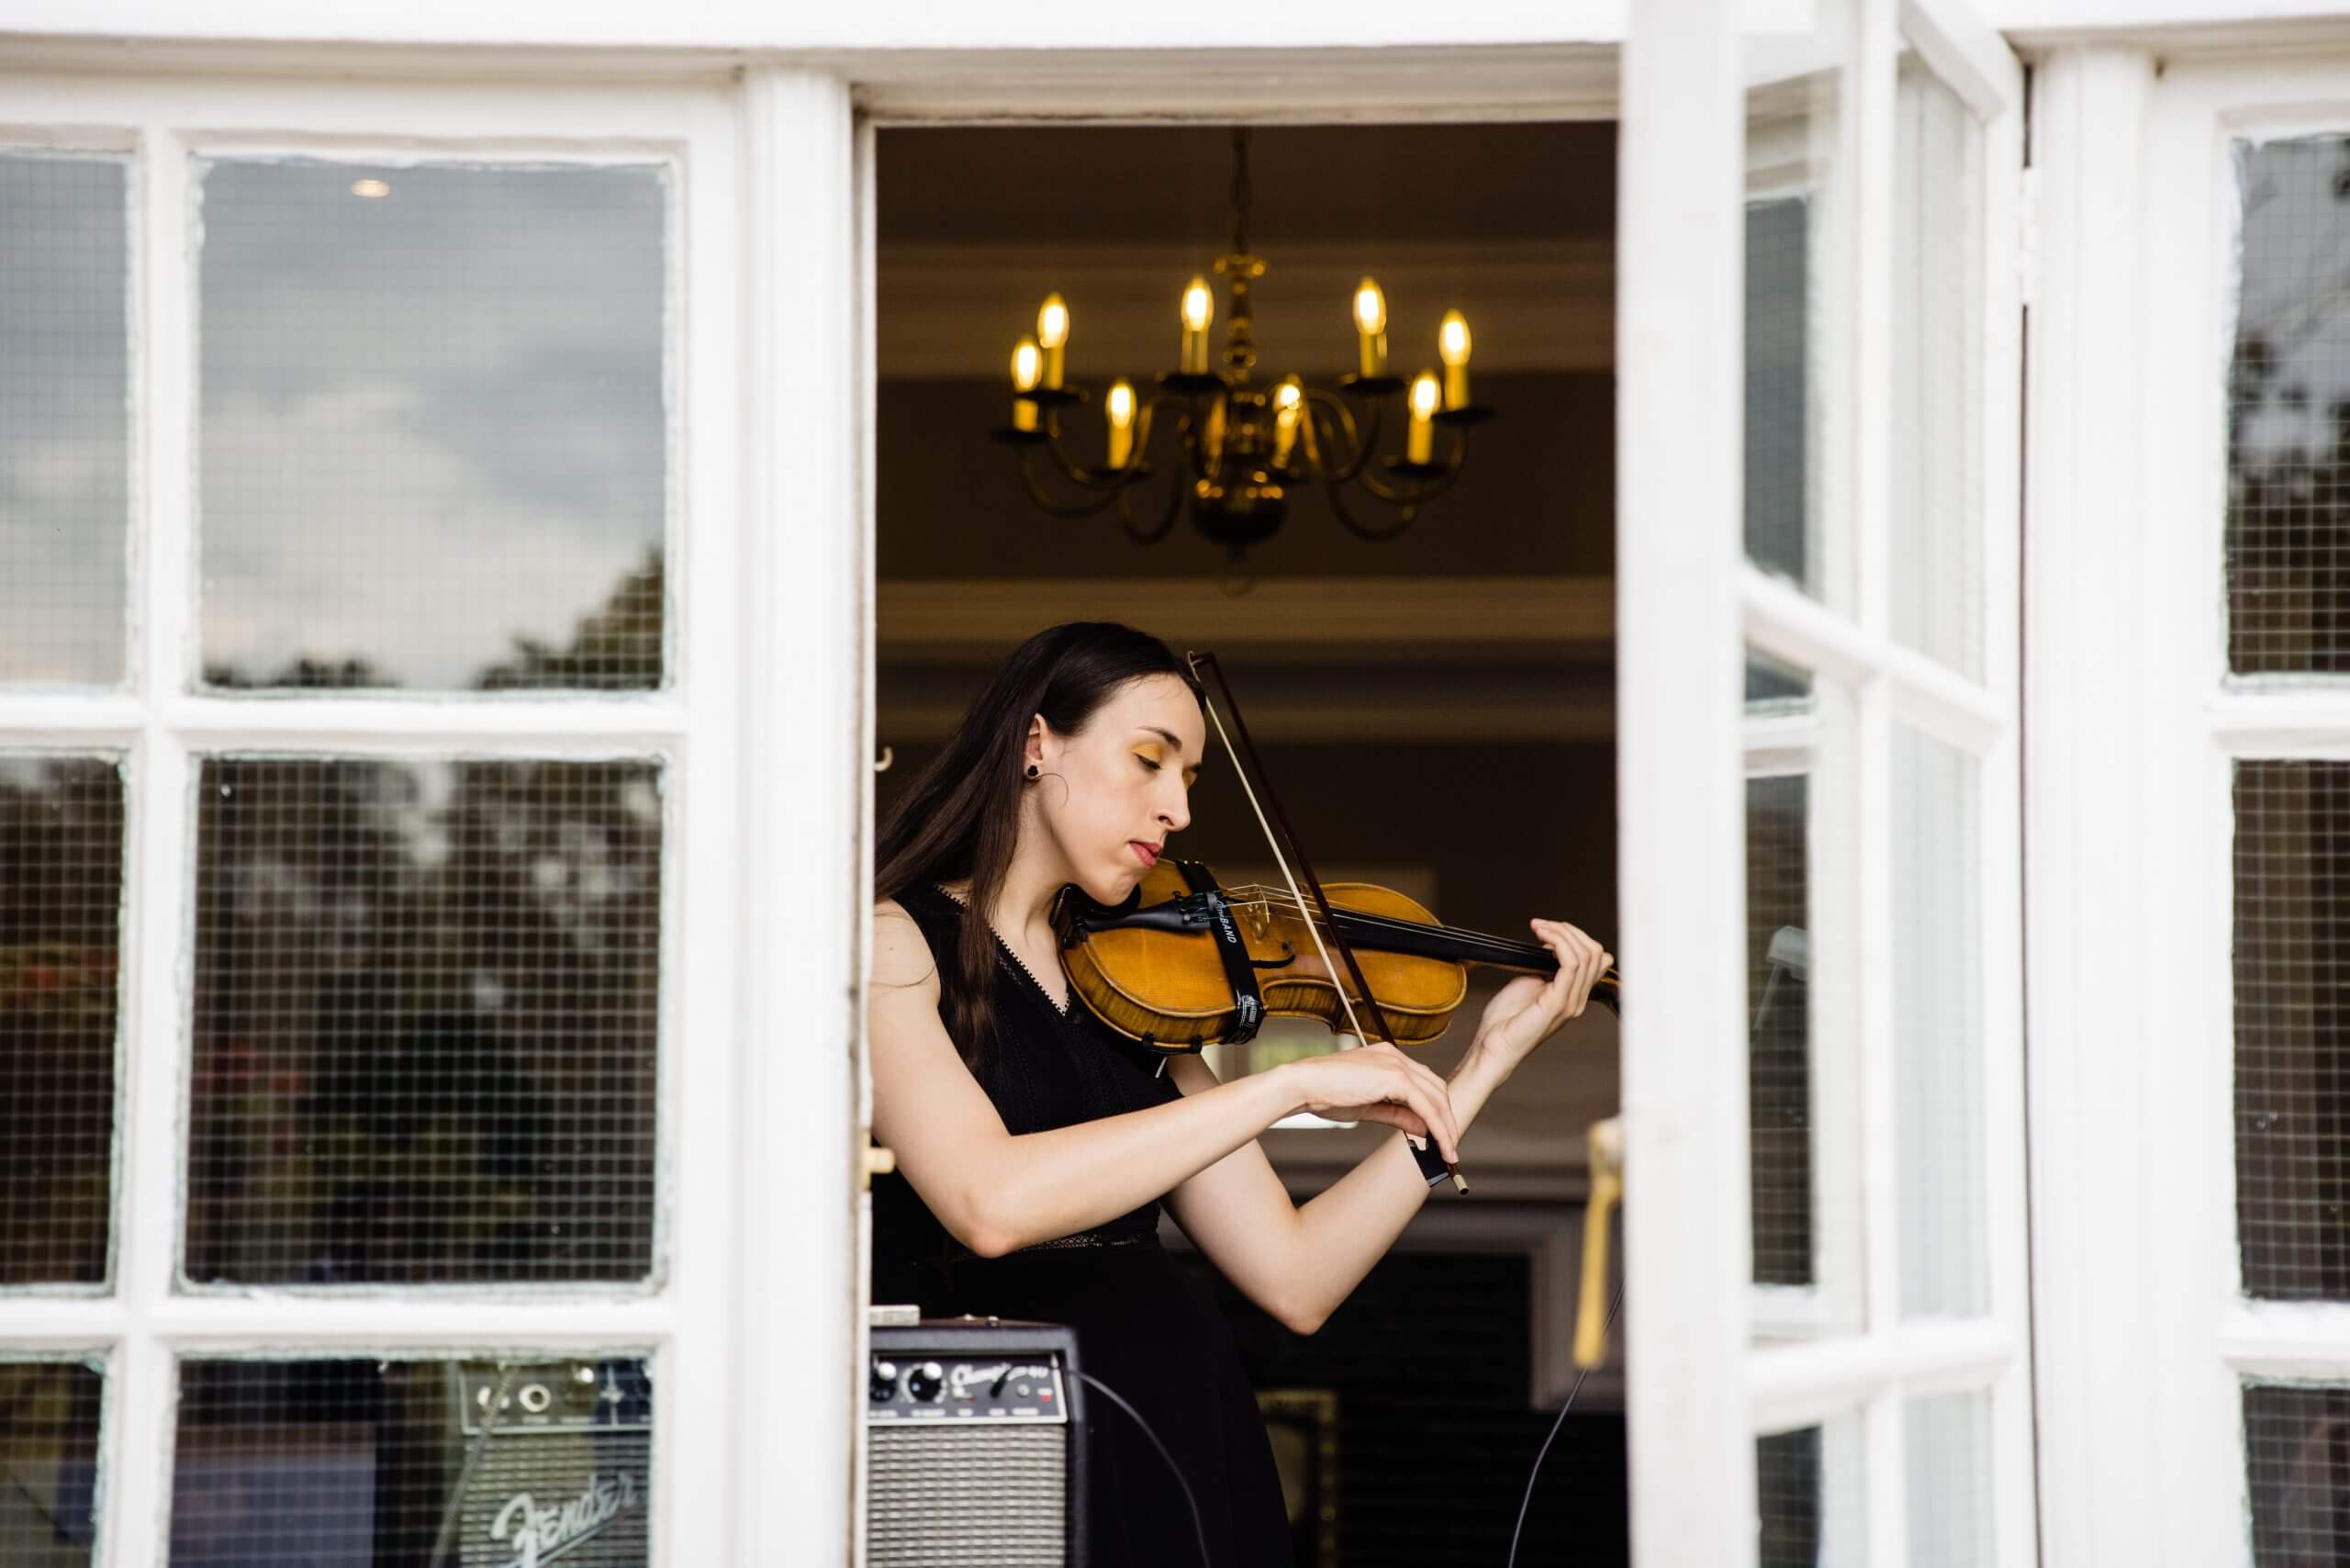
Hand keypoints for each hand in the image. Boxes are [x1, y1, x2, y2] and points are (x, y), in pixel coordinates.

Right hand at [1275, 1041, 1461, 1163]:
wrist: (1303, 1086)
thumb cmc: (1326, 1094)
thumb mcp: (1369, 1107)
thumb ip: (1398, 1114)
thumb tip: (1425, 1128)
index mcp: (1388, 1057)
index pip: (1424, 1083)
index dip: (1436, 1109)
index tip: (1440, 1133)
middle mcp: (1396, 1056)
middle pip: (1437, 1088)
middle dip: (1447, 1119)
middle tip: (1450, 1147)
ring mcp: (1396, 1063)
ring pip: (1436, 1097)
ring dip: (1446, 1127)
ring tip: (1448, 1152)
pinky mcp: (1394, 1077)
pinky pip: (1425, 1105)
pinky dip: (1437, 1126)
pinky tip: (1439, 1143)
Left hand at [1472, 918, 1611, 1075]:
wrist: (1494, 1046)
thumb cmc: (1506, 1020)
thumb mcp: (1530, 983)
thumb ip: (1546, 966)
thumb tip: (1552, 944)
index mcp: (1573, 995)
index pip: (1596, 958)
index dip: (1575, 937)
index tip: (1548, 929)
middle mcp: (1577, 999)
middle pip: (1595, 953)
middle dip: (1569, 930)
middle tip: (1542, 926)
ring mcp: (1570, 1002)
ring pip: (1586, 955)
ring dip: (1561, 933)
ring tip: (1539, 928)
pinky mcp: (1557, 1003)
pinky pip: (1571, 965)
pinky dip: (1558, 943)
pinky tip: (1542, 938)